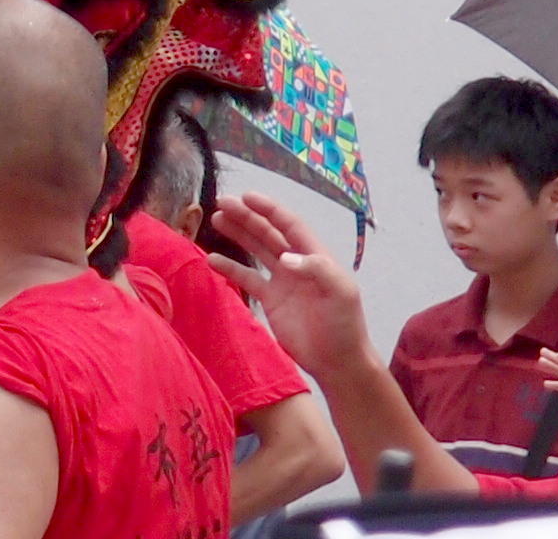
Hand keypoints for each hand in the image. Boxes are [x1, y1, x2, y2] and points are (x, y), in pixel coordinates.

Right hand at [209, 193, 373, 375]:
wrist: (337, 362)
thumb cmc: (344, 325)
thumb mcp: (341, 293)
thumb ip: (317, 269)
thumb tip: (285, 257)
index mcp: (316, 257)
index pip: (289, 226)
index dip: (269, 210)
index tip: (246, 197)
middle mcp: (297, 264)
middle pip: (269, 233)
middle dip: (247, 217)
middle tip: (221, 203)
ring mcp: (283, 281)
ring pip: (256, 250)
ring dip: (238, 234)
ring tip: (216, 219)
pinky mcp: (270, 299)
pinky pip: (247, 278)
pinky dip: (230, 268)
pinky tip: (212, 260)